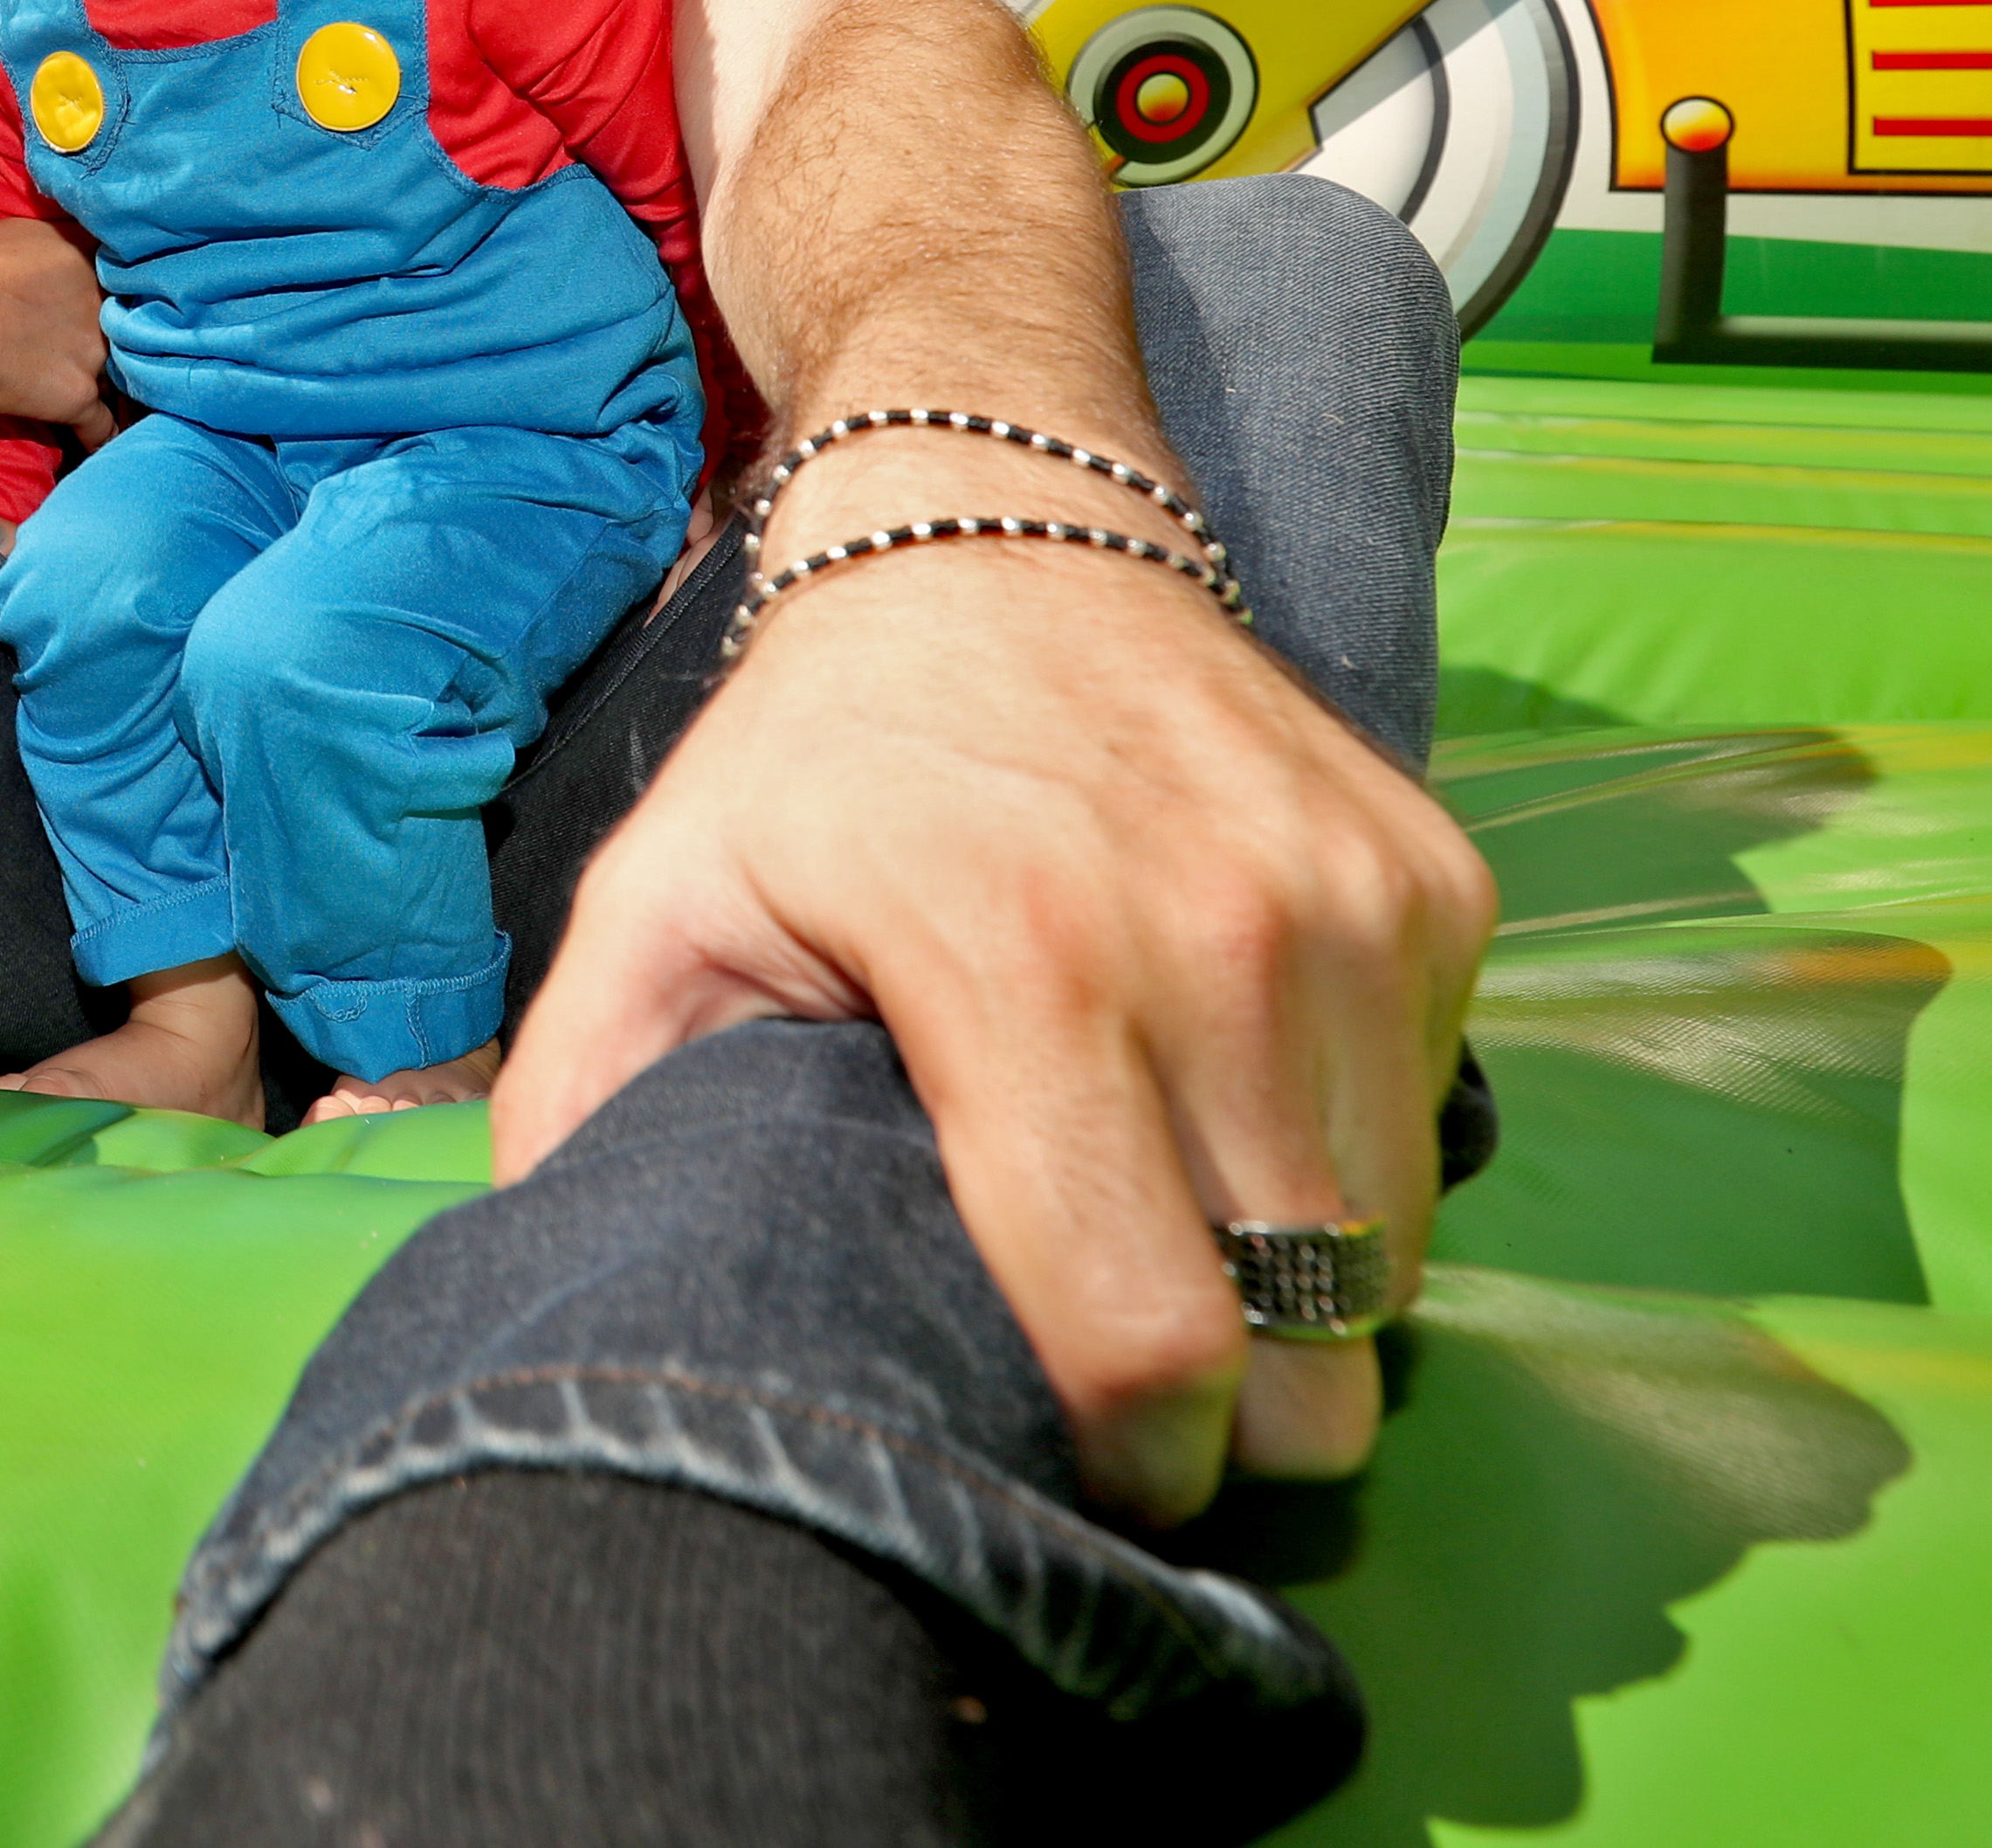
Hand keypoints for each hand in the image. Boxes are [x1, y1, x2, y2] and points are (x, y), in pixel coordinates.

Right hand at [0, 206, 115, 431]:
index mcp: (75, 250)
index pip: (108, 263)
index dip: (97, 281)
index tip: (83, 294)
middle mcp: (97, 299)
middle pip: (119, 318)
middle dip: (103, 331)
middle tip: (79, 343)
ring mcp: (93, 350)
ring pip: (116, 370)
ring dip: (105, 381)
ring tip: (95, 394)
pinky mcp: (78, 395)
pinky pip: (101, 424)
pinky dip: (97, 435)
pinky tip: (97, 442)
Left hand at [498, 442, 1493, 1525]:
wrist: (997, 530)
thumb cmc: (820, 755)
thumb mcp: (659, 899)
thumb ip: (586, 1092)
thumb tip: (550, 1271)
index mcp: (1021, 965)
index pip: (1148, 1338)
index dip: (1124, 1461)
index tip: (1075, 1459)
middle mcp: (1222, 937)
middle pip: (1308, 1340)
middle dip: (1238, 1414)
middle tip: (1135, 1373)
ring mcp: (1354, 907)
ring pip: (1392, 1253)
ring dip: (1304, 1296)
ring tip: (1177, 1231)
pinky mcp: (1441, 885)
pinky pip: (1435, 1123)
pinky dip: (1354, 1162)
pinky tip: (1234, 1099)